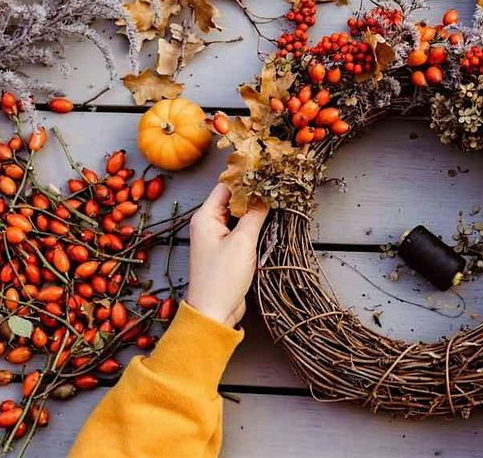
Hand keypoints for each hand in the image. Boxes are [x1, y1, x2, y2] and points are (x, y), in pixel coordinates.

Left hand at [184, 183, 268, 326]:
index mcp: (205, 217)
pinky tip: (270, 219)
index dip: (246, 176)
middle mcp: (208, 223)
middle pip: (233, 198)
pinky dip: (253, 223)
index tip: (267, 168)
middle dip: (254, 191)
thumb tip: (265, 195)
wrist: (213, 313)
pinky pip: (240, 229)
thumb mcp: (242, 242)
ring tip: (277, 197)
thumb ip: (255, 215)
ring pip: (238, 214)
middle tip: (277, 182)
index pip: (226, 186)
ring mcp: (217, 237)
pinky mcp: (226, 250)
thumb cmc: (222, 278)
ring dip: (255, 208)